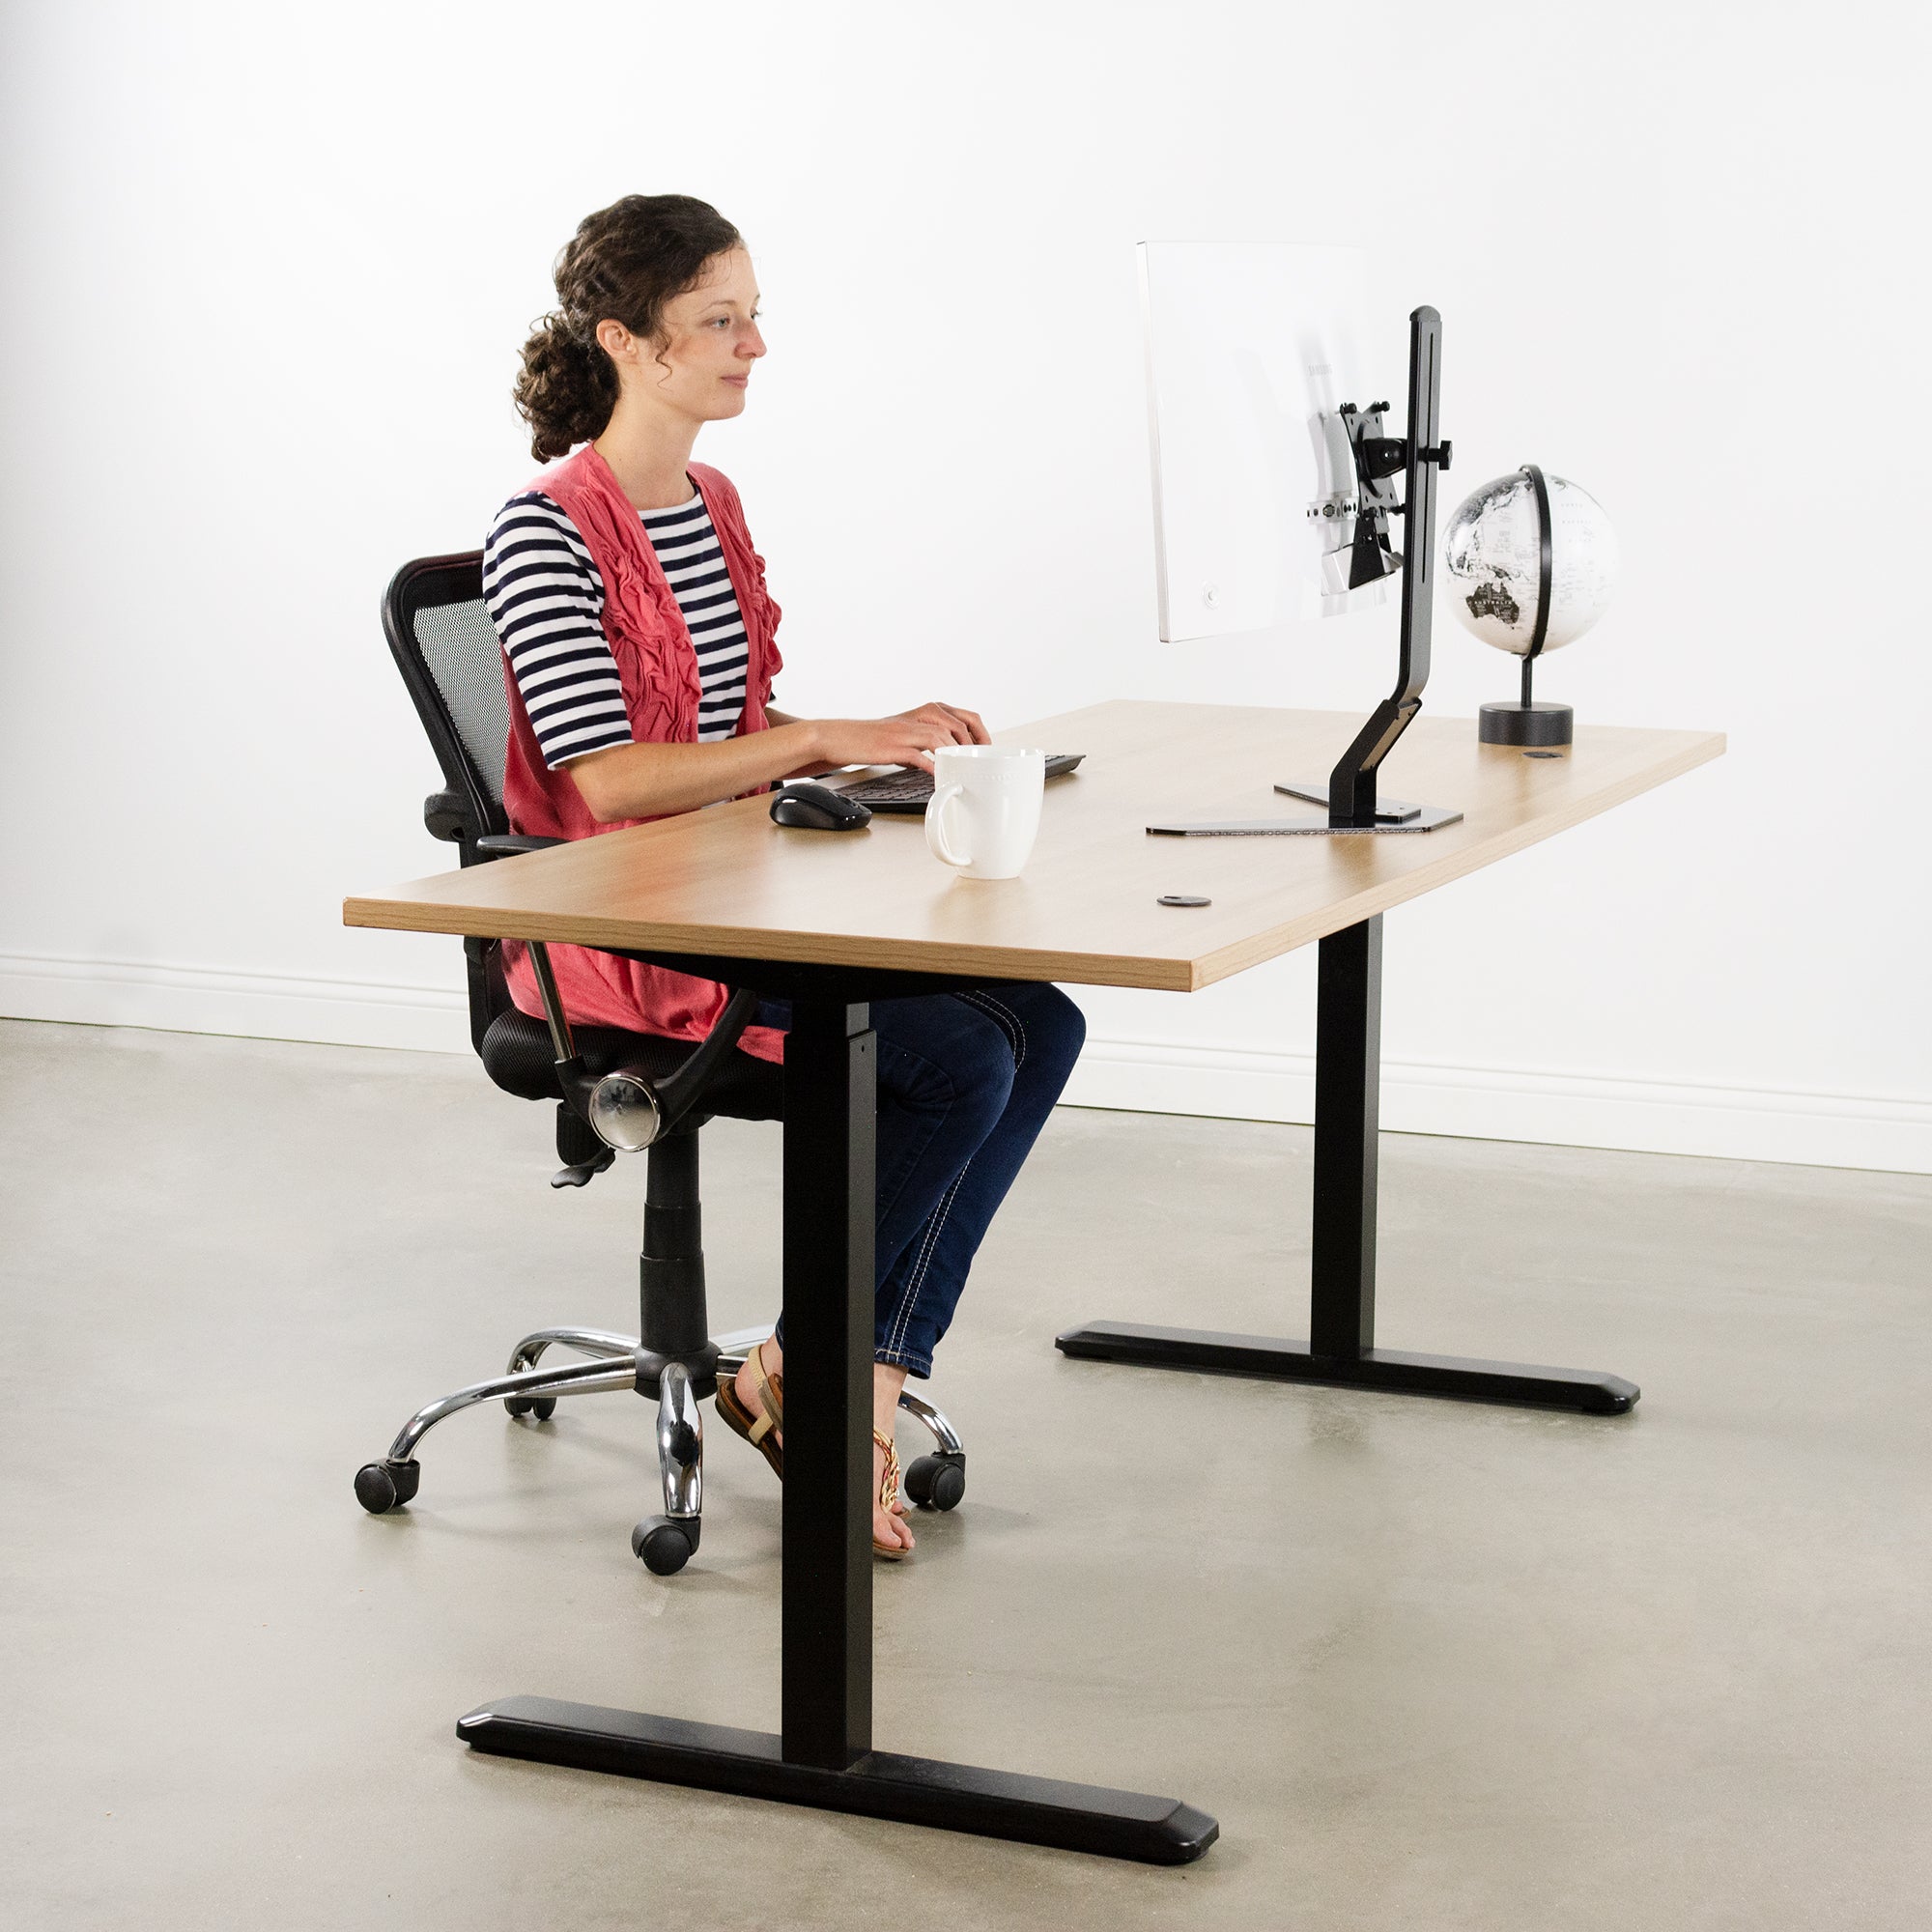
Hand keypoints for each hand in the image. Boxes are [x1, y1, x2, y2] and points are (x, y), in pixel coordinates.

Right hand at [813, 702, 990, 771]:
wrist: (841, 737)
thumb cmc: (874, 739)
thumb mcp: (907, 734)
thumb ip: (929, 742)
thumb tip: (950, 759)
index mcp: (926, 711)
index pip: (966, 716)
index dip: (983, 734)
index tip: (989, 752)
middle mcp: (919, 716)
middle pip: (959, 725)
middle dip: (974, 747)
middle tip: (980, 765)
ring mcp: (907, 730)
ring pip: (942, 737)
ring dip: (956, 756)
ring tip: (964, 771)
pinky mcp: (894, 745)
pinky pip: (919, 755)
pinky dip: (932, 766)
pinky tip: (939, 776)